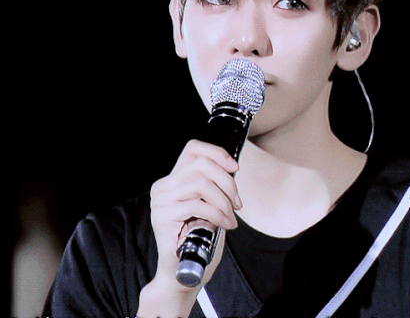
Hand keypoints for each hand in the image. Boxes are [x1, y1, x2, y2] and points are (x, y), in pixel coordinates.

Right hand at [137, 139, 241, 316]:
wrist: (182, 272)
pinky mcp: (162, 215)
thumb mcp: (210, 204)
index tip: (235, 168)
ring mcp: (160, 200)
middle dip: (227, 182)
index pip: (193, 148)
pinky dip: (218, 214)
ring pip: (201, 183)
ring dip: (223, 200)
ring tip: (231, 216)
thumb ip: (214, 185)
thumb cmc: (199, 238)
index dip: (217, 152)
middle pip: (201, 164)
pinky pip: (198, 205)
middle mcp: (163, 185)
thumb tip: (231, 167)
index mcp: (173, 179)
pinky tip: (225, 224)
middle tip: (237, 203)